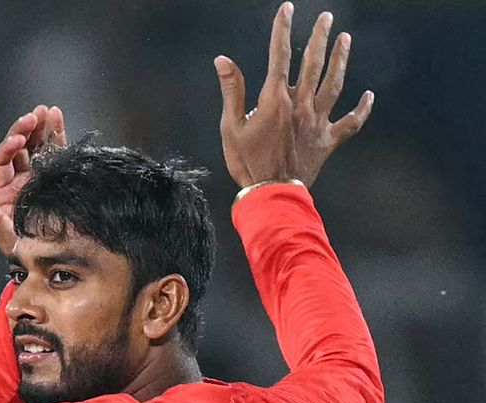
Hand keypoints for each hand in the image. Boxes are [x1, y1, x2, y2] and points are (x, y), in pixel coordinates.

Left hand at [0, 105, 66, 254]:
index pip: (1, 161)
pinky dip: (56, 135)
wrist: (52, 263)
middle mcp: (19, 182)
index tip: (19, 139)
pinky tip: (57, 117)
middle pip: (18, 148)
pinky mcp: (56, 179)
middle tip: (34, 115)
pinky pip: (55, 153)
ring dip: (41, 127)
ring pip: (36, 147)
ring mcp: (38, 178)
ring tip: (47, 111)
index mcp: (3, 192)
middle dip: (25, 129)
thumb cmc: (25, 254)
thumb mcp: (7, 237)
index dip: (8, 147)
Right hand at [214, 3, 373, 187]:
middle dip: (319, 37)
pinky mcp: (328, 141)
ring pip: (334, 84)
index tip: (287, 9)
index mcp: (275, 100)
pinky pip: (350, 123)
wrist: (271, 194)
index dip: (282, 30)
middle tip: (327, 17)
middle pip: (312, 64)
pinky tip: (369, 95)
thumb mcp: (230, 127)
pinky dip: (361, 109)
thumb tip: (223, 60)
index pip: (279, 56)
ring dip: (340, 60)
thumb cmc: (247, 163)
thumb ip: (231, 91)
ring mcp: (317, 122)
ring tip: (346, 39)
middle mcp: (300, 106)